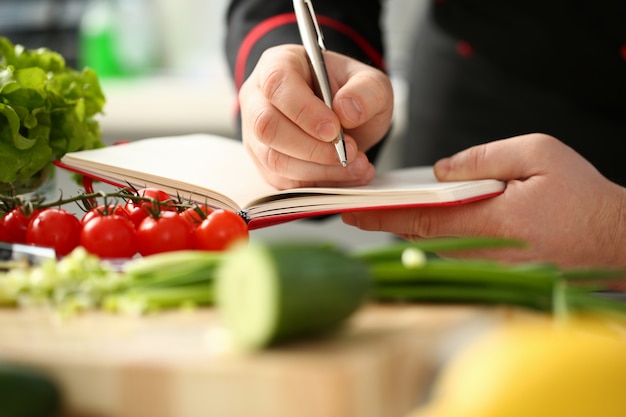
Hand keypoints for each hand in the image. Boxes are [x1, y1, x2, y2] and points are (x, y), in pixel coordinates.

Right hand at [238, 44, 392, 188]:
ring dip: (319, 170)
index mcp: (278, 65)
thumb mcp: (371, 82)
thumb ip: (366, 90)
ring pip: (274, 160)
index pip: (277, 85)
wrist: (346, 119)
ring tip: (357, 166)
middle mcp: (258, 99)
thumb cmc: (349, 93)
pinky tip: (346, 176)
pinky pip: (283, 182)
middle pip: (267, 127)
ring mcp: (257, 135)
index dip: (304, 111)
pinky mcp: (265, 165)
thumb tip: (346, 110)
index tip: (335, 130)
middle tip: (349, 152)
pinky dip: (319, 184)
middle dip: (311, 148)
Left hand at [342, 134, 625, 267]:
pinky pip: (454, 249)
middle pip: (419, 233)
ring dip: (407, 224)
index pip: (420, 218)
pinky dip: (433, 232)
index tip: (349, 210)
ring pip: (435, 242)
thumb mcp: (538, 155)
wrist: (613, 241)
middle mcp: (481, 250)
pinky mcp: (494, 270)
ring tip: (381, 204)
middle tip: (353, 204)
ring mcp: (486, 265)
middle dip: (384, 219)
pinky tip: (426, 215)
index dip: (380, 215)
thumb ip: (483, 159)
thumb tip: (441, 171)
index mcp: (489, 220)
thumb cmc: (582, 197)